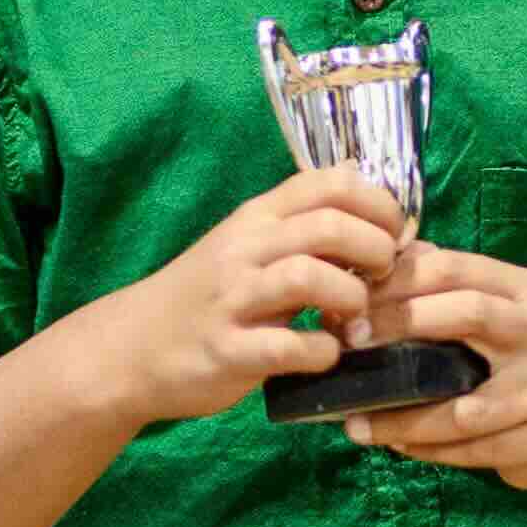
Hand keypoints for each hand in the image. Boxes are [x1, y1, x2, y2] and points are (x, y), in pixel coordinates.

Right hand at [98, 175, 410, 422]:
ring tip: (356, 318)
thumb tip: (356, 171)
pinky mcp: (226, 350)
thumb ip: (300, 214)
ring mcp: (233, 299)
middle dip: (377, 251)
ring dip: (352, 299)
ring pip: (308, 276)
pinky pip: (288, 347)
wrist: (130, 348)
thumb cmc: (204, 295)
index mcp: (257, 217)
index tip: (396, 236)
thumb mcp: (247, 240)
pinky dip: (322, 353)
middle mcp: (245, 248)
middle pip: (330, 225)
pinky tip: (325, 355)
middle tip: (384, 279)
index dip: (380, 205)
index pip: (330, 183)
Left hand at [352, 241, 526, 486]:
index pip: (454, 268)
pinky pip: (475, 451)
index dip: (397, 283)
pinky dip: (429, 452)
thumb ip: (433, 292)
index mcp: (522, 290)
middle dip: (401, 326)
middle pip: (470, 313)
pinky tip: (397, 447)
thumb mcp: (486, 314)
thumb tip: (357, 281)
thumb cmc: (511, 360)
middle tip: (349, 347)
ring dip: (402, 420)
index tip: (351, 307)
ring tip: (357, 426)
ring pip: (465, 409)